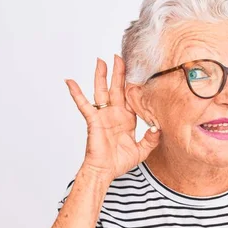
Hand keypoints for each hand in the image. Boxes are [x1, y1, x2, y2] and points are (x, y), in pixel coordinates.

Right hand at [64, 55, 159, 182]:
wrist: (105, 171)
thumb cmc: (119, 162)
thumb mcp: (142, 150)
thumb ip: (151, 139)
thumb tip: (157, 127)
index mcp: (127, 119)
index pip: (131, 97)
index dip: (134, 85)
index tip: (138, 70)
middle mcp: (114, 114)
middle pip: (116, 88)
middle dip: (118, 72)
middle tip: (119, 56)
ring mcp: (103, 116)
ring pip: (101, 91)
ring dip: (101, 75)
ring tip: (101, 60)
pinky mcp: (93, 121)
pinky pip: (84, 105)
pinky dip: (76, 93)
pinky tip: (70, 81)